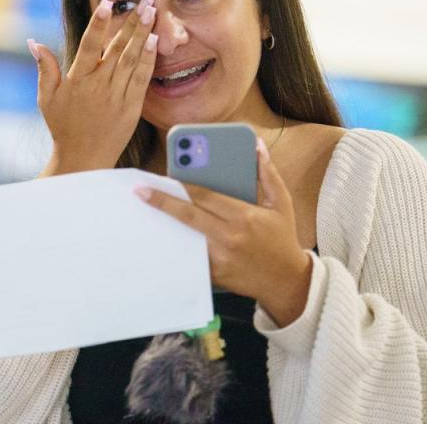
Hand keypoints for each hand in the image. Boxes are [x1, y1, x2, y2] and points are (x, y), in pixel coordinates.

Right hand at [31, 0, 157, 174]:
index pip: (90, 46)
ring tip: (152, 12)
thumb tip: (33, 42)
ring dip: (143, 34)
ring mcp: (117, 96)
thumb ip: (45, 67)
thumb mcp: (47, 97)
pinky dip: (148, 59)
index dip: (99, 24)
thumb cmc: (63, 126)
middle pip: (117, 48)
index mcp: (78, 80)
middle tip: (144, 0)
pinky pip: (142, 78)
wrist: (84, 157)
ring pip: (132, 59)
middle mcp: (99, 85)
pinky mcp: (132, 106)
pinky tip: (155, 41)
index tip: (108, 3)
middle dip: (131, 22)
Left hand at [136, 139, 312, 326]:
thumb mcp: (280, 203)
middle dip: (162, 202)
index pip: (204, 196)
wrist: (287, 280)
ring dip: (165, 224)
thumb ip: (267, 174)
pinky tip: (160, 236)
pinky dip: (176, 245)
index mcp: (243, 215)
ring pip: (185, 236)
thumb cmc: (281, 237)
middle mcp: (229, 236)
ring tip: (143, 212)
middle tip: (139, 192)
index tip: (161, 177)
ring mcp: (220, 257)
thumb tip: (256, 146)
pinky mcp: (214, 274)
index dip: (181, 185)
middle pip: (188, 215)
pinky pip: (190, 256)